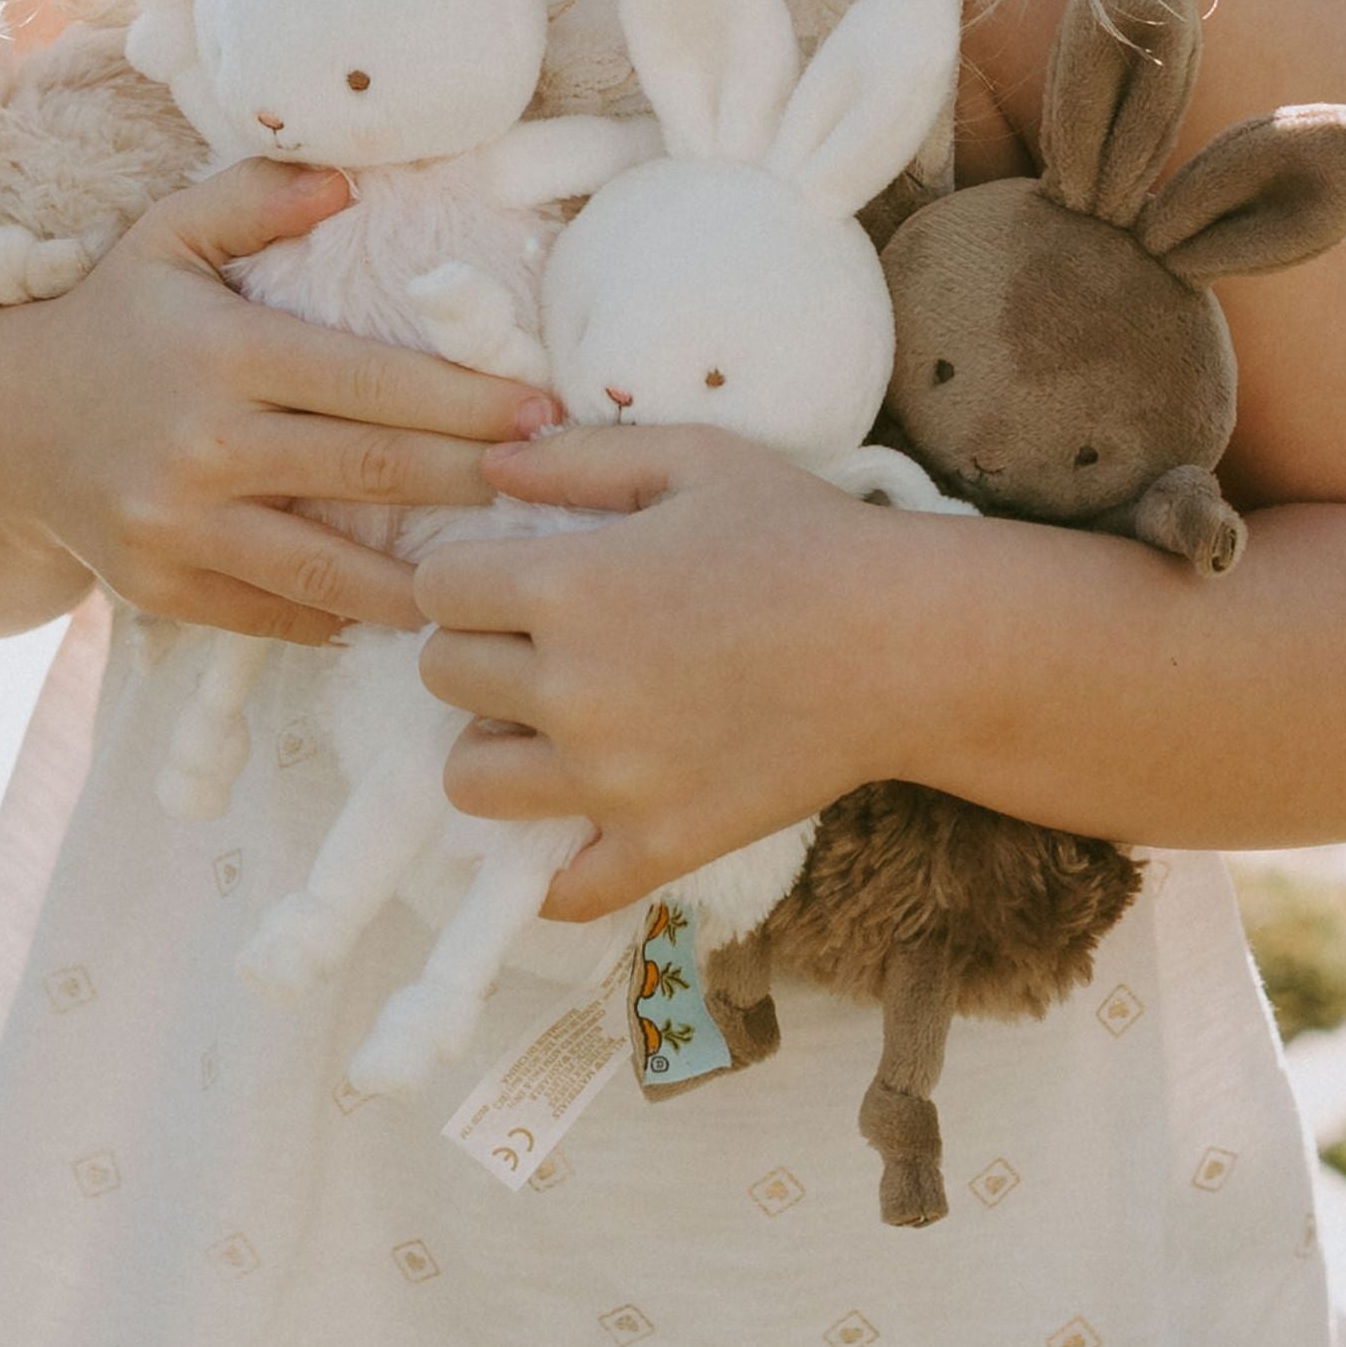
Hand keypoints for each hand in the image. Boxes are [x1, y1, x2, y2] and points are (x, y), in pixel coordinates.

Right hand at [0, 159, 560, 643]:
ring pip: (331, 571)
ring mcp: (177, 527)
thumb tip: (350, 178)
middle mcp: (201, 445)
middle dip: (473, 480)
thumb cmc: (113, 322)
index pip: (369, 382)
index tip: (540, 410)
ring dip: (423, 576)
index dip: (465, 401)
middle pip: (370, 474)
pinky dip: (341, 617)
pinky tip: (398, 607)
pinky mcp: (162, 588)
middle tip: (547, 481)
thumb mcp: (166, 239)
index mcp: (220, 352)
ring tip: (492, 570)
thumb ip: (254, 199)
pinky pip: (275, 616)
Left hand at [412, 426, 951, 919]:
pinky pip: (556, 888)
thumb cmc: (804, 536)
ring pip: (470, 780)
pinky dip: (554, 864)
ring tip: (550, 725)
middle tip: (541, 644)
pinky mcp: (657, 845)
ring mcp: (610, 779)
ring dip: (496, 747)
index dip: (466, 577)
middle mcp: (570, 688)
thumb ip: (578, 458)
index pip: (436, 590)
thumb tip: (487, 467)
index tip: (510, 580)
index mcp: (566, 586)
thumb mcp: (693, 460)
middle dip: (479, 651)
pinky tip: (582, 817)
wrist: (909, 645)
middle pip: (444, 675)